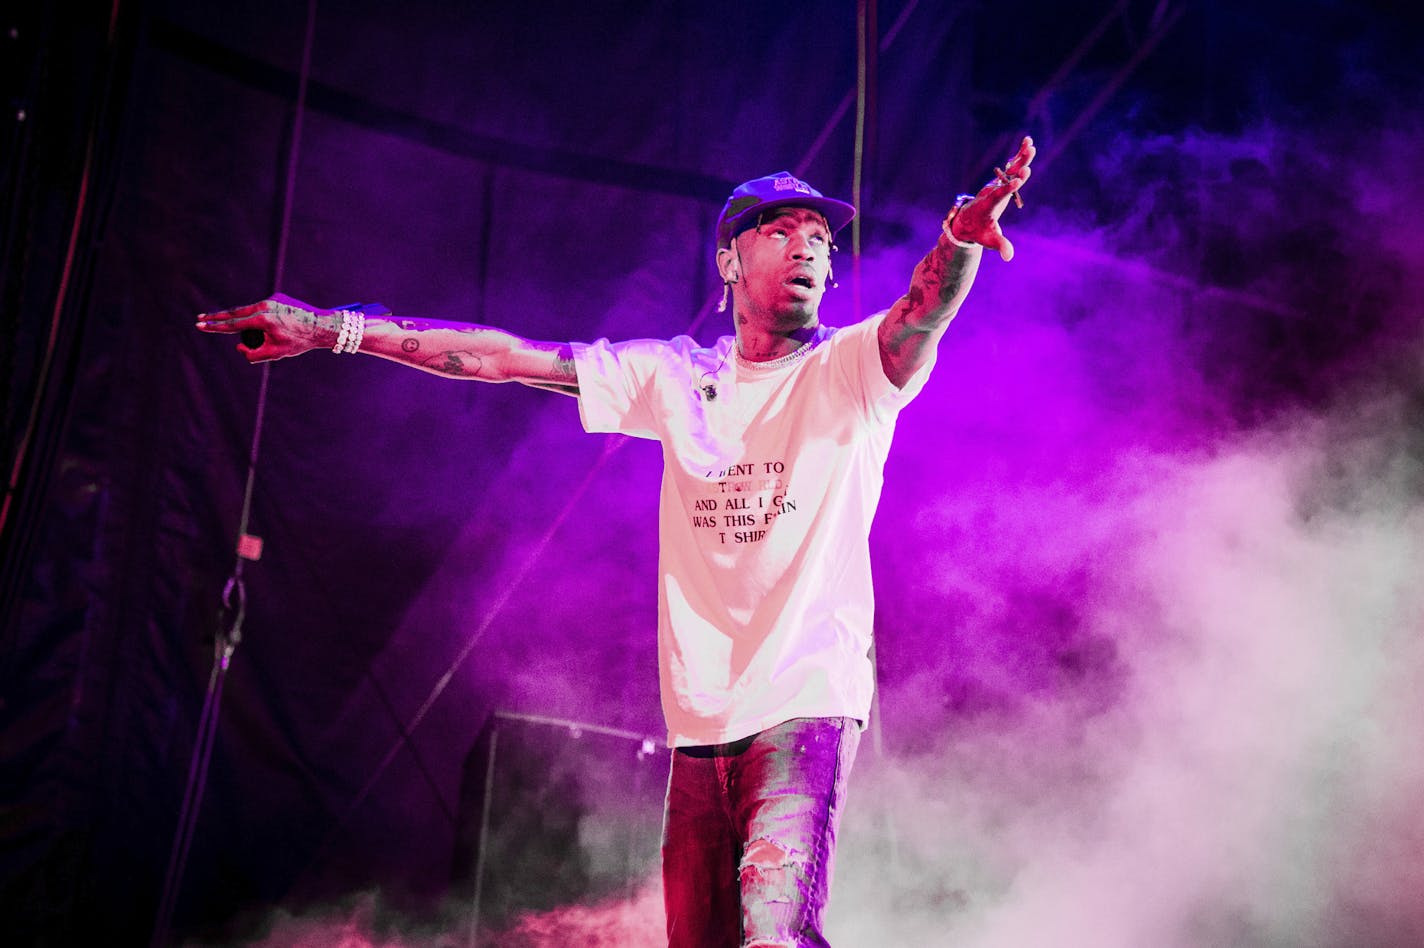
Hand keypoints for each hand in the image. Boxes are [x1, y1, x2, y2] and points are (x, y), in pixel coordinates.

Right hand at [195, 292, 335, 362]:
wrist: (322, 325)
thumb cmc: (300, 342)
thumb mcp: (276, 353)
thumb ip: (253, 355)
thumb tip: (239, 347)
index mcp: (262, 319)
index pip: (232, 324)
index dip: (214, 326)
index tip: (199, 325)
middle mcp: (265, 305)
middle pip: (235, 312)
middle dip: (217, 317)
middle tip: (200, 318)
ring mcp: (271, 299)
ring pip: (249, 311)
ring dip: (244, 321)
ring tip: (257, 335)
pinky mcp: (278, 297)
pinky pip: (263, 308)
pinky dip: (260, 317)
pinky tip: (276, 327)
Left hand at [948, 136, 1034, 261]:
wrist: (968, 220)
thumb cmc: (979, 232)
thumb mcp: (989, 240)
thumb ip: (999, 245)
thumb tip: (1008, 257)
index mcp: (989, 205)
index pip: (999, 195)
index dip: (1008, 187)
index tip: (1019, 179)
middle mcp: (992, 191)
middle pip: (1006, 179)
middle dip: (1016, 170)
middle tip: (1027, 162)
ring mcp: (997, 184)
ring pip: (1010, 169)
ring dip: (1020, 157)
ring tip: (1030, 144)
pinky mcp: (1001, 181)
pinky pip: (1012, 166)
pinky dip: (1020, 155)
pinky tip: (1028, 143)